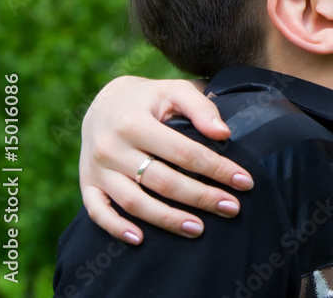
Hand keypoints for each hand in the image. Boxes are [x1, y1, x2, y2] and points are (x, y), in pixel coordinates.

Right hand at [79, 76, 253, 244]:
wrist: (104, 102)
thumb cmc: (151, 99)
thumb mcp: (175, 91)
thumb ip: (201, 108)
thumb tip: (224, 134)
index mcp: (134, 122)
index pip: (184, 153)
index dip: (217, 169)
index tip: (244, 182)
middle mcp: (111, 147)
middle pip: (163, 181)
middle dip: (201, 198)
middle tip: (231, 209)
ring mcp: (97, 168)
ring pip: (134, 203)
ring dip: (167, 219)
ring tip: (199, 229)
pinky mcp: (87, 183)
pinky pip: (98, 212)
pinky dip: (116, 228)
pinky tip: (141, 240)